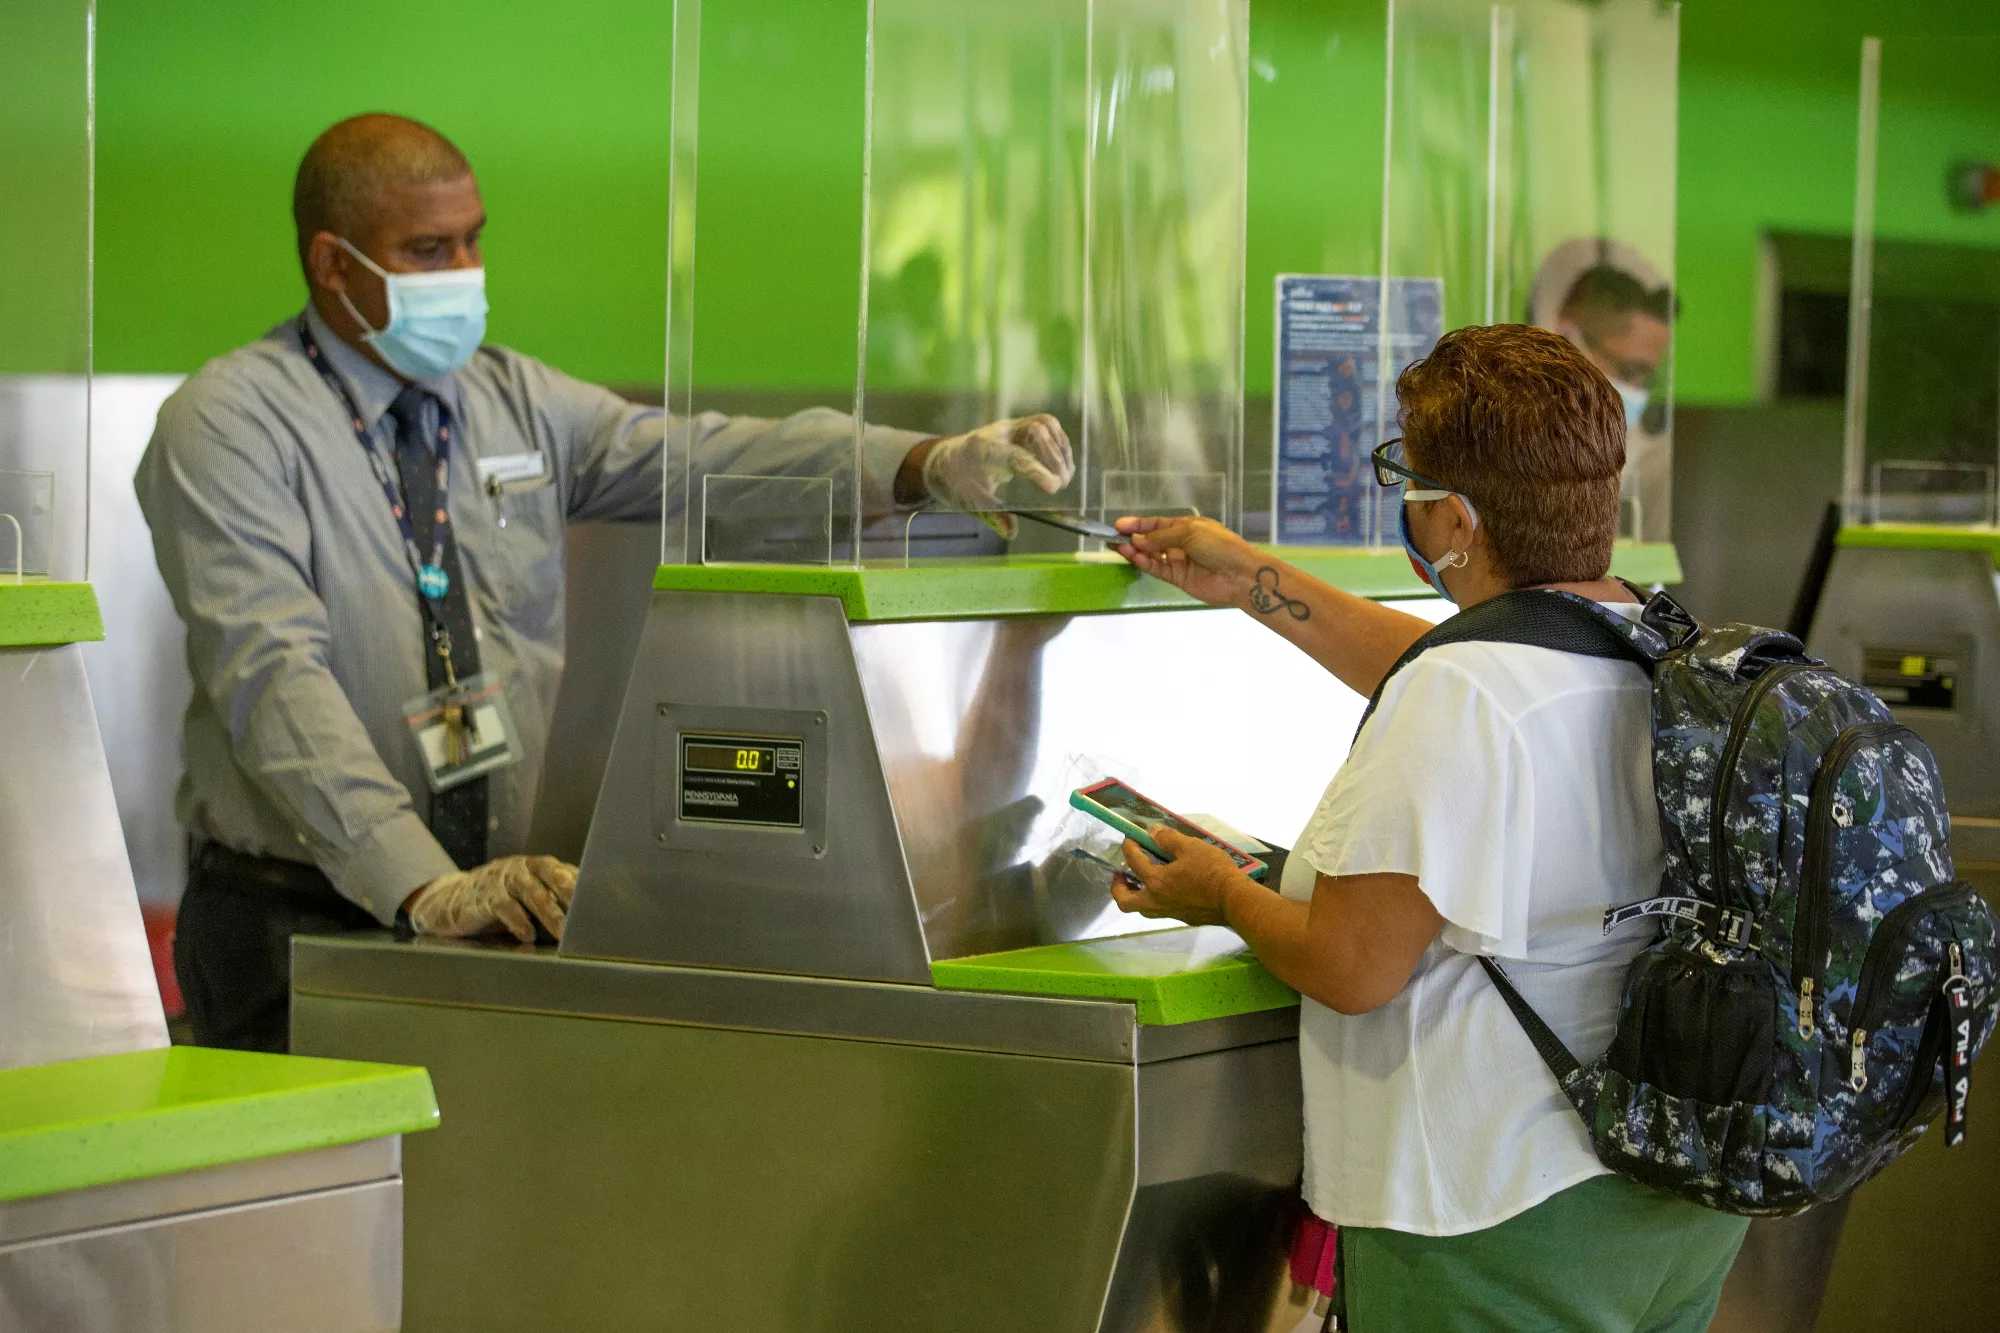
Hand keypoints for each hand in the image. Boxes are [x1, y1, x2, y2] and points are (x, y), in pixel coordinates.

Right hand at [404, 855, 577, 942]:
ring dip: (549, 913)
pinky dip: (518, 922)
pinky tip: (527, 936)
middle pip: (552, 876)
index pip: (568, 872)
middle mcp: (522, 868)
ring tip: (562, 932)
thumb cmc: (500, 901)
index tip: (603, 902)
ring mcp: (502, 880)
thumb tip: (588, 920)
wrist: (450, 901)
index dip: (586, 886)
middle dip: (571, 894)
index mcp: (538, 866)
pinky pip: (504, 907)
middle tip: (586, 913)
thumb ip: (555, 900)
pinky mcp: (484, 897)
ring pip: (531, 893)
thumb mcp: (528, 895)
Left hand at [922, 414, 1074, 537]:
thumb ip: (992, 516)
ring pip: (1044, 424)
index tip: (1054, 487)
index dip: (1036, 471)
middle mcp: (999, 433)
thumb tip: (1011, 532)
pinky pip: (1047, 426)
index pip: (1014, 457)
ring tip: (1066, 476)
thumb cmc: (957, 483)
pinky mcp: (1020, 427)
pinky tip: (1063, 465)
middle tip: (1061, 485)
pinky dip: (1059, 444)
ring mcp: (1011, 427)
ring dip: (1061, 449)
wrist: (946, 462)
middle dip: (1054, 458)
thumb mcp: (970, 503)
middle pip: (1035, 431)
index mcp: (981, 451)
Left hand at [1108, 825, 1249, 928]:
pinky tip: (1166, 888)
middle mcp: (1157, 901)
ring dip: (1136, 895)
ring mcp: (1169, 912)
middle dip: (1118, 886)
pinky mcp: (1183, 918)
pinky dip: (1155, 899)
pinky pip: (1160, 910)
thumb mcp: (1191, 847)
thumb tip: (1152, 832)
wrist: (1235, 901)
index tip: (1130, 838)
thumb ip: (1168, 839)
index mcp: (1156, 881)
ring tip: (1140, 882)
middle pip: (1126, 902)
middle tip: (1120, 873)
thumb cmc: (1213, 872)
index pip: (1133, 862)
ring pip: (1143, 908)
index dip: (1129, 846)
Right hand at [1113, 516, 1264, 607]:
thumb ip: (1161, 537)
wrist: (1239, 574)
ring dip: (1135, 551)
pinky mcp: (1177, 578)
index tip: (1119, 525)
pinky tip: (1132, 557)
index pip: (1156, 524)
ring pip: (1151, 555)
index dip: (1138, 524)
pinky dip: (1143, 563)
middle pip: (1150, 540)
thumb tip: (1137, 540)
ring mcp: (1178, 561)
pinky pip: (1156, 569)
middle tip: (1112, 537)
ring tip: (1118, 547)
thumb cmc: (1218, 546)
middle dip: (1132, 538)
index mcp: (1186, 527)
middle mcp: (1179, 543)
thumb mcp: (1189, 532)